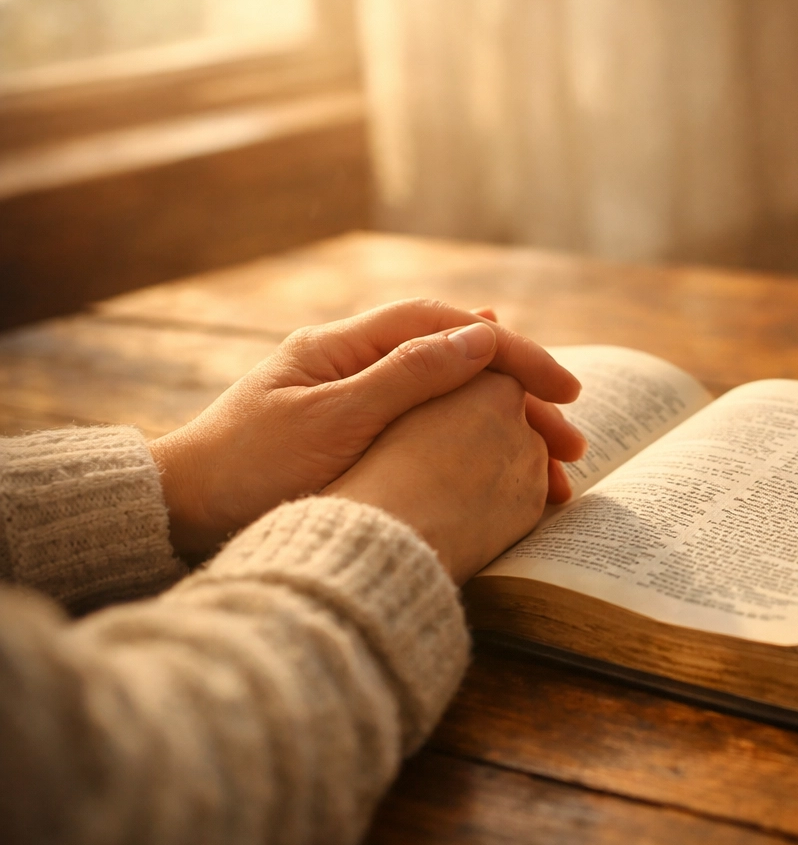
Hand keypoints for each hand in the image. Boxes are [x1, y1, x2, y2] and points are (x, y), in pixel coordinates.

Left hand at [148, 299, 585, 561]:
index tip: (565, 390)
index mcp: (346, 346)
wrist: (177, 516)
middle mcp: (354, 363)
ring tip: (552, 471)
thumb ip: (408, 376)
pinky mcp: (355, 438)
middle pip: (459, 362)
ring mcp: (354, 399)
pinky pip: (429, 429)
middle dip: (523, 397)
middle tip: (572, 442)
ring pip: (450, 399)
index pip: (451, 328)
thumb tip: (486, 332)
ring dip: (505, 427)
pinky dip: (472, 446)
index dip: (515, 354)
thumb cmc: (244, 471)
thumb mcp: (332, 423)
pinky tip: (501, 470)